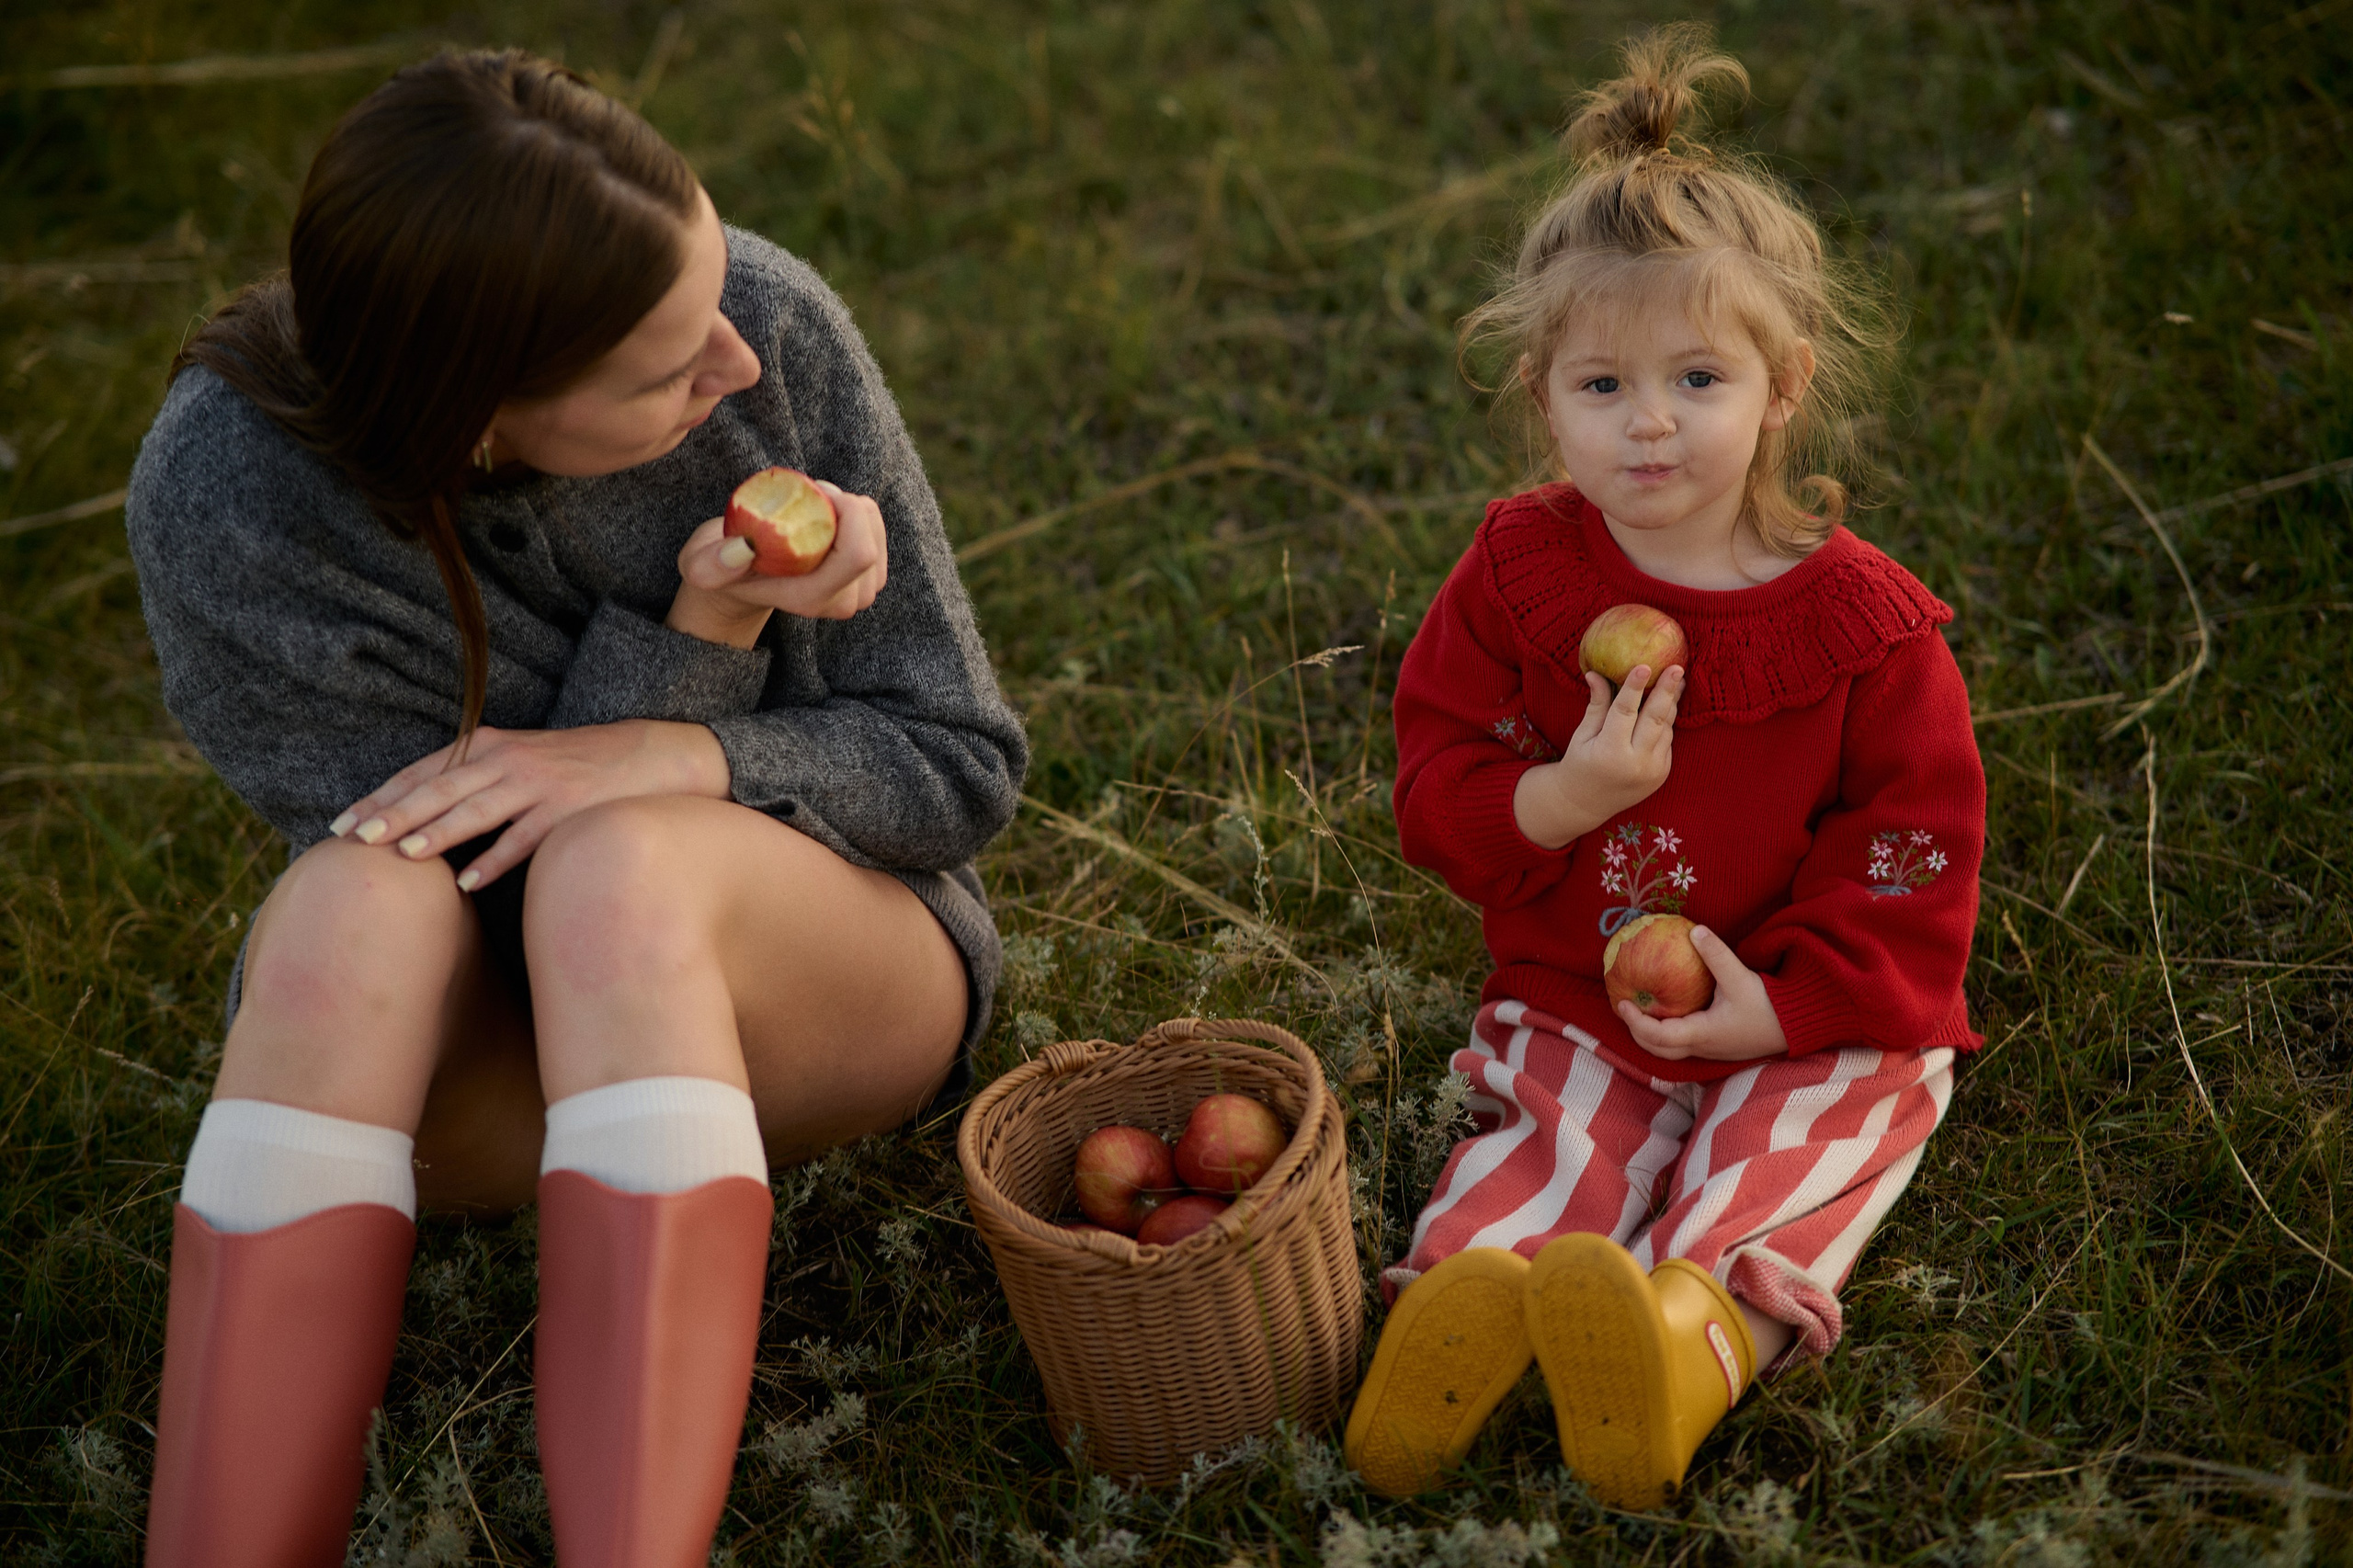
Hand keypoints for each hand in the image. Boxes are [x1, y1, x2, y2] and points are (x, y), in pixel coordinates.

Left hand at [328, 720, 731, 890]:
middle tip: (353, 839)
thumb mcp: (520, 760)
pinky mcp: (569, 810)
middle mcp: (508, 759)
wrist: (652, 756)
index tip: (342, 823)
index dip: (381, 797)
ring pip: (476, 808)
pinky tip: (468, 881)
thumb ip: (474, 779)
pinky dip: (494, 860)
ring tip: (401, 855)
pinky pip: (524, 839)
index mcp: (489, 745)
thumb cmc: (578, 767)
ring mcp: (540, 784)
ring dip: (436, 832)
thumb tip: (420, 815)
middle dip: (393, 814)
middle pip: (439, 788)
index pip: (423, 772)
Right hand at [666, 479, 887, 647]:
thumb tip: (743, 550)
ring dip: (850, 508)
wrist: (739, 585)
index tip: (818, 490)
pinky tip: (829, 515)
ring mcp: (858, 593)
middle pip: (871, 543)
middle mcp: (840, 602)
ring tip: (814, 505)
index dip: (850, 513)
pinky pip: (877, 533)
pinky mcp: (867, 578)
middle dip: (845, 505)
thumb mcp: (700, 566)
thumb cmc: (720, 568)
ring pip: (877, 535)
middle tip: (810, 493)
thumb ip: (713, 564)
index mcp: (810, 598)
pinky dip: (857, 514)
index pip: (859, 556)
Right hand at [1512, 664, 1684, 848]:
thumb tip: (1596, 673)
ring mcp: (1653, 770)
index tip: (1644, 666)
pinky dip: (1666, 722)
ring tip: (1677, 679)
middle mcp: (1636, 763)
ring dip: (1672, 702)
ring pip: (1666, 728)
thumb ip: (1596, 705)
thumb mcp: (1582, 735)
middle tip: (1677, 667)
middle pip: (1655, 719)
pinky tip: (1667, 704)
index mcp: (1610, 752)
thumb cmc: (1580, 763)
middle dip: (1667, 690)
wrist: (1587, 804)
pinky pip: (1667, 741)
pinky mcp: (1662, 773)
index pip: (1624, 712)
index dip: (1634, 688)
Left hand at [1618, 925, 1787, 1061]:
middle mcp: (1702, 1047)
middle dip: (1636, 1032)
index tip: (1622, 1003)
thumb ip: (1716, 955)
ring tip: (1641, 1010)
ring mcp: (1709, 1049)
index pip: (1659, 1037)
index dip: (1636, 1022)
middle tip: (1624, 1007)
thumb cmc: (1769, 1007)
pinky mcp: (1717, 1045)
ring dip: (1650, 1034)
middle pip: (1657, 1050)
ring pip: (1669, 1050)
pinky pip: (1682, 1044)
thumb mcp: (1741, 978)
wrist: (1797, 1027)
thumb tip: (1693, 930)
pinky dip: (1666, 1032)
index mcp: (1702, 1034)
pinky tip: (1667, 1011)